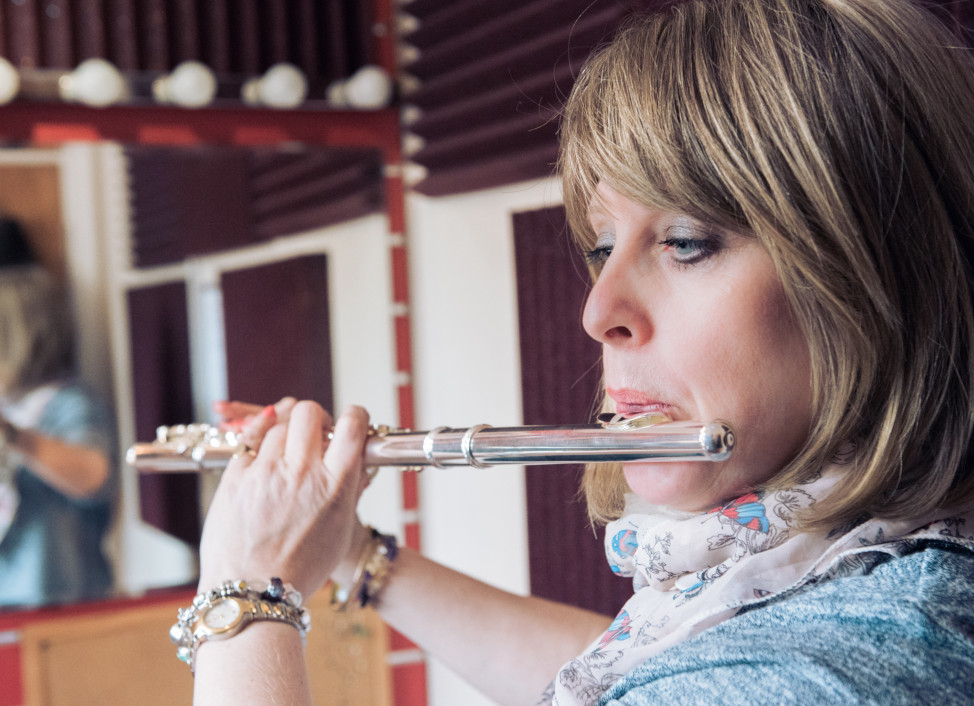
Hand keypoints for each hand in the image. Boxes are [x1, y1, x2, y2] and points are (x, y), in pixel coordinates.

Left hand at [198, 402, 370, 597]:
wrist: (253, 594)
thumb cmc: (301, 569)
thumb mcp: (340, 531)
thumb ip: (350, 489)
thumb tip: (357, 459)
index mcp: (336, 486)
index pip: (352, 426)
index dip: (354, 416)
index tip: (349, 421)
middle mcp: (303, 474)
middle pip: (309, 412)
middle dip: (313, 417)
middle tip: (312, 432)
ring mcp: (266, 474)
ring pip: (277, 426)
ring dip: (284, 434)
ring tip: (284, 457)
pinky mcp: (235, 478)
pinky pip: (248, 441)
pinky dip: (257, 442)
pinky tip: (262, 454)